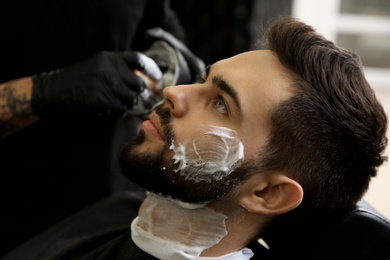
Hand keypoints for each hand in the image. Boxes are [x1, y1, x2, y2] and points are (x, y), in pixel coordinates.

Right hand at [31, 51, 161, 117]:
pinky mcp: (100, 100)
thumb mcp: (99, 65)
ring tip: (116, 103)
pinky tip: (108, 109)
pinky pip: (120, 109)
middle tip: (138, 98)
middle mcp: (109, 69)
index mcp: (110, 58)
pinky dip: (117, 112)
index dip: (152, 70)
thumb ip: (119, 68)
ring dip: (128, 104)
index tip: (157, 80)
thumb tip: (147, 81)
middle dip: (141, 93)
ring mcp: (104, 84)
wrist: (54, 89)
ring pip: (131, 99)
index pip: (139, 60)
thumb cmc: (80, 79)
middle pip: (139, 84)